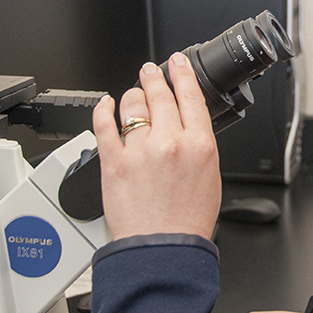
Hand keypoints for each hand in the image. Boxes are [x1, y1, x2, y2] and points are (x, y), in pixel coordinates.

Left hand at [92, 51, 220, 240]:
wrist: (163, 250)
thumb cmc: (187, 222)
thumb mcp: (210, 176)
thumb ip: (198, 146)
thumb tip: (185, 127)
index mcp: (199, 145)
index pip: (190, 96)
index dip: (181, 73)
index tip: (176, 63)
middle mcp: (169, 142)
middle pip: (159, 94)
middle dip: (153, 76)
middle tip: (149, 70)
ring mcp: (139, 151)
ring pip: (131, 104)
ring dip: (131, 95)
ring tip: (131, 95)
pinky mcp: (113, 163)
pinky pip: (103, 125)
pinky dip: (103, 110)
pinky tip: (105, 105)